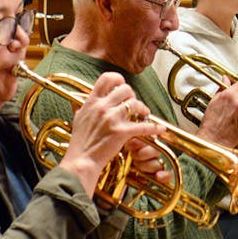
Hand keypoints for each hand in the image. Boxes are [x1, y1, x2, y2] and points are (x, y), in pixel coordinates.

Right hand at [59, 72, 164, 196]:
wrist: (81, 160)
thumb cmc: (79, 143)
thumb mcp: (78, 119)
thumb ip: (83, 107)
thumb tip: (82, 101)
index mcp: (92, 102)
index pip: (107, 78)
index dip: (118, 79)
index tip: (122, 85)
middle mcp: (102, 107)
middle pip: (125, 89)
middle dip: (132, 96)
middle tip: (134, 104)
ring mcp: (112, 119)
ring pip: (135, 104)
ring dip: (142, 109)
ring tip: (144, 114)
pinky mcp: (121, 132)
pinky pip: (143, 126)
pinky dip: (154, 128)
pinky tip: (159, 129)